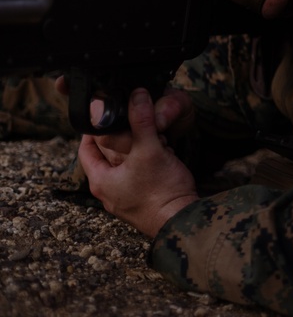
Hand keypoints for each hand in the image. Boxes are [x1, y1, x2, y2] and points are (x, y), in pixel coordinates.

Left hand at [78, 88, 197, 236]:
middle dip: (120, 136)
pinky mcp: (144, 201)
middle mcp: (109, 191)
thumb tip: (137, 95)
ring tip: (150, 134)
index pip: (86, 149)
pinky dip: (147, 161)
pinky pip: (139, 175)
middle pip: (107, 156)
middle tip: (131, 119)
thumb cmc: (161, 192)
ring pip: (125, 165)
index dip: (93, 129)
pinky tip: (162, 154)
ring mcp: (126, 198)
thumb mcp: (150, 150)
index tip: (105, 113)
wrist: (182, 222)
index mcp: (100, 180)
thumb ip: (142, 121)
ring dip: (136, 149)